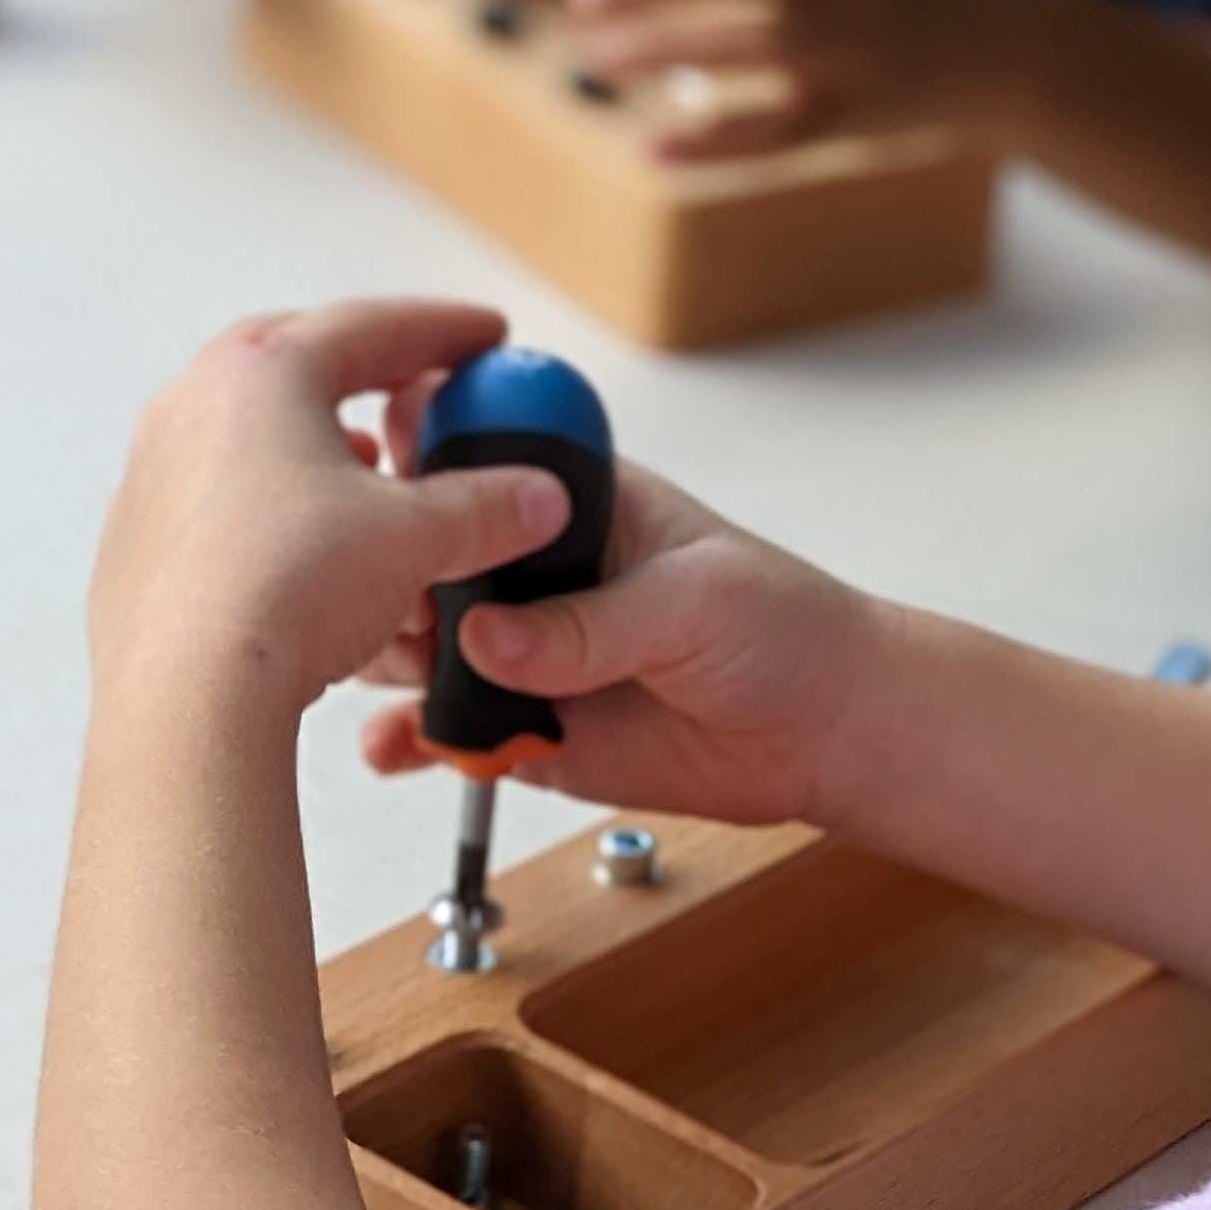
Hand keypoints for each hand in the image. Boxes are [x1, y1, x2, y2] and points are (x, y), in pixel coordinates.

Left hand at [90, 301, 575, 712]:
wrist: (189, 691)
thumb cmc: (287, 588)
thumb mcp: (418, 539)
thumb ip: (486, 508)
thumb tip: (538, 498)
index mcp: (263, 374)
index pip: (369, 327)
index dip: (441, 330)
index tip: (484, 336)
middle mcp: (194, 407)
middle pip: (298, 366)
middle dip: (364, 373)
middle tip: (412, 385)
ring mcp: (154, 476)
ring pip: (254, 439)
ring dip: (319, 448)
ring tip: (370, 475)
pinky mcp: (139, 545)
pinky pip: (222, 506)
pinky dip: (277, 514)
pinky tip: (311, 552)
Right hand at [355, 457, 895, 829]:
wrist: (827, 733)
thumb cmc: (786, 629)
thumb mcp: (694, 604)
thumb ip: (587, 624)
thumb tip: (486, 639)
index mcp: (573, 507)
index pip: (471, 461)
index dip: (419, 473)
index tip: (388, 505)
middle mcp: (536, 576)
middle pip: (422, 559)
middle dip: (385, 580)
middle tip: (384, 610)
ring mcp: (526, 653)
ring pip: (418, 645)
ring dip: (386, 657)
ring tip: (383, 671)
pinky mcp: (528, 730)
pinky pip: (450, 732)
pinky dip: (412, 741)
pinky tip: (397, 748)